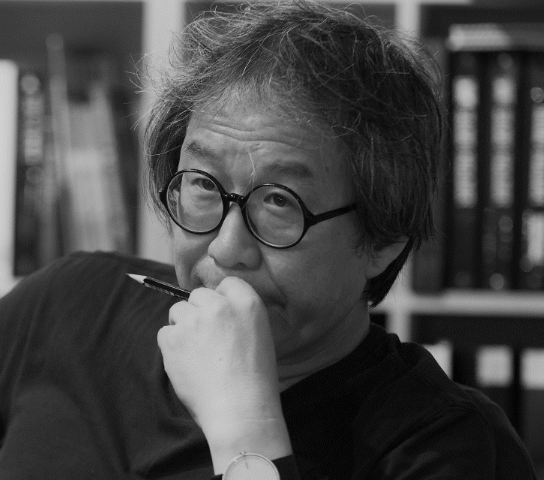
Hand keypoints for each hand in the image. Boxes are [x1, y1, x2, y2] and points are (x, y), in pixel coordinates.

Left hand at [157, 276, 289, 465]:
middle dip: (199, 311)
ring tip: (195, 353)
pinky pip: (164, 332)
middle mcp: (219, 305)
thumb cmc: (255, 379)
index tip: (220, 316)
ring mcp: (194, 320)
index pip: (227, 283)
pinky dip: (171, 346)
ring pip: (178, 311)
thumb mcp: (260, 335)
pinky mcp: (173, 338)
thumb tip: (216, 309)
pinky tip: (186, 363)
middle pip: (198, 295)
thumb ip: (239, 315)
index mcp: (248, 302)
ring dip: (183, 326)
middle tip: (206, 337)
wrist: (239, 408)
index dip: (221, 299)